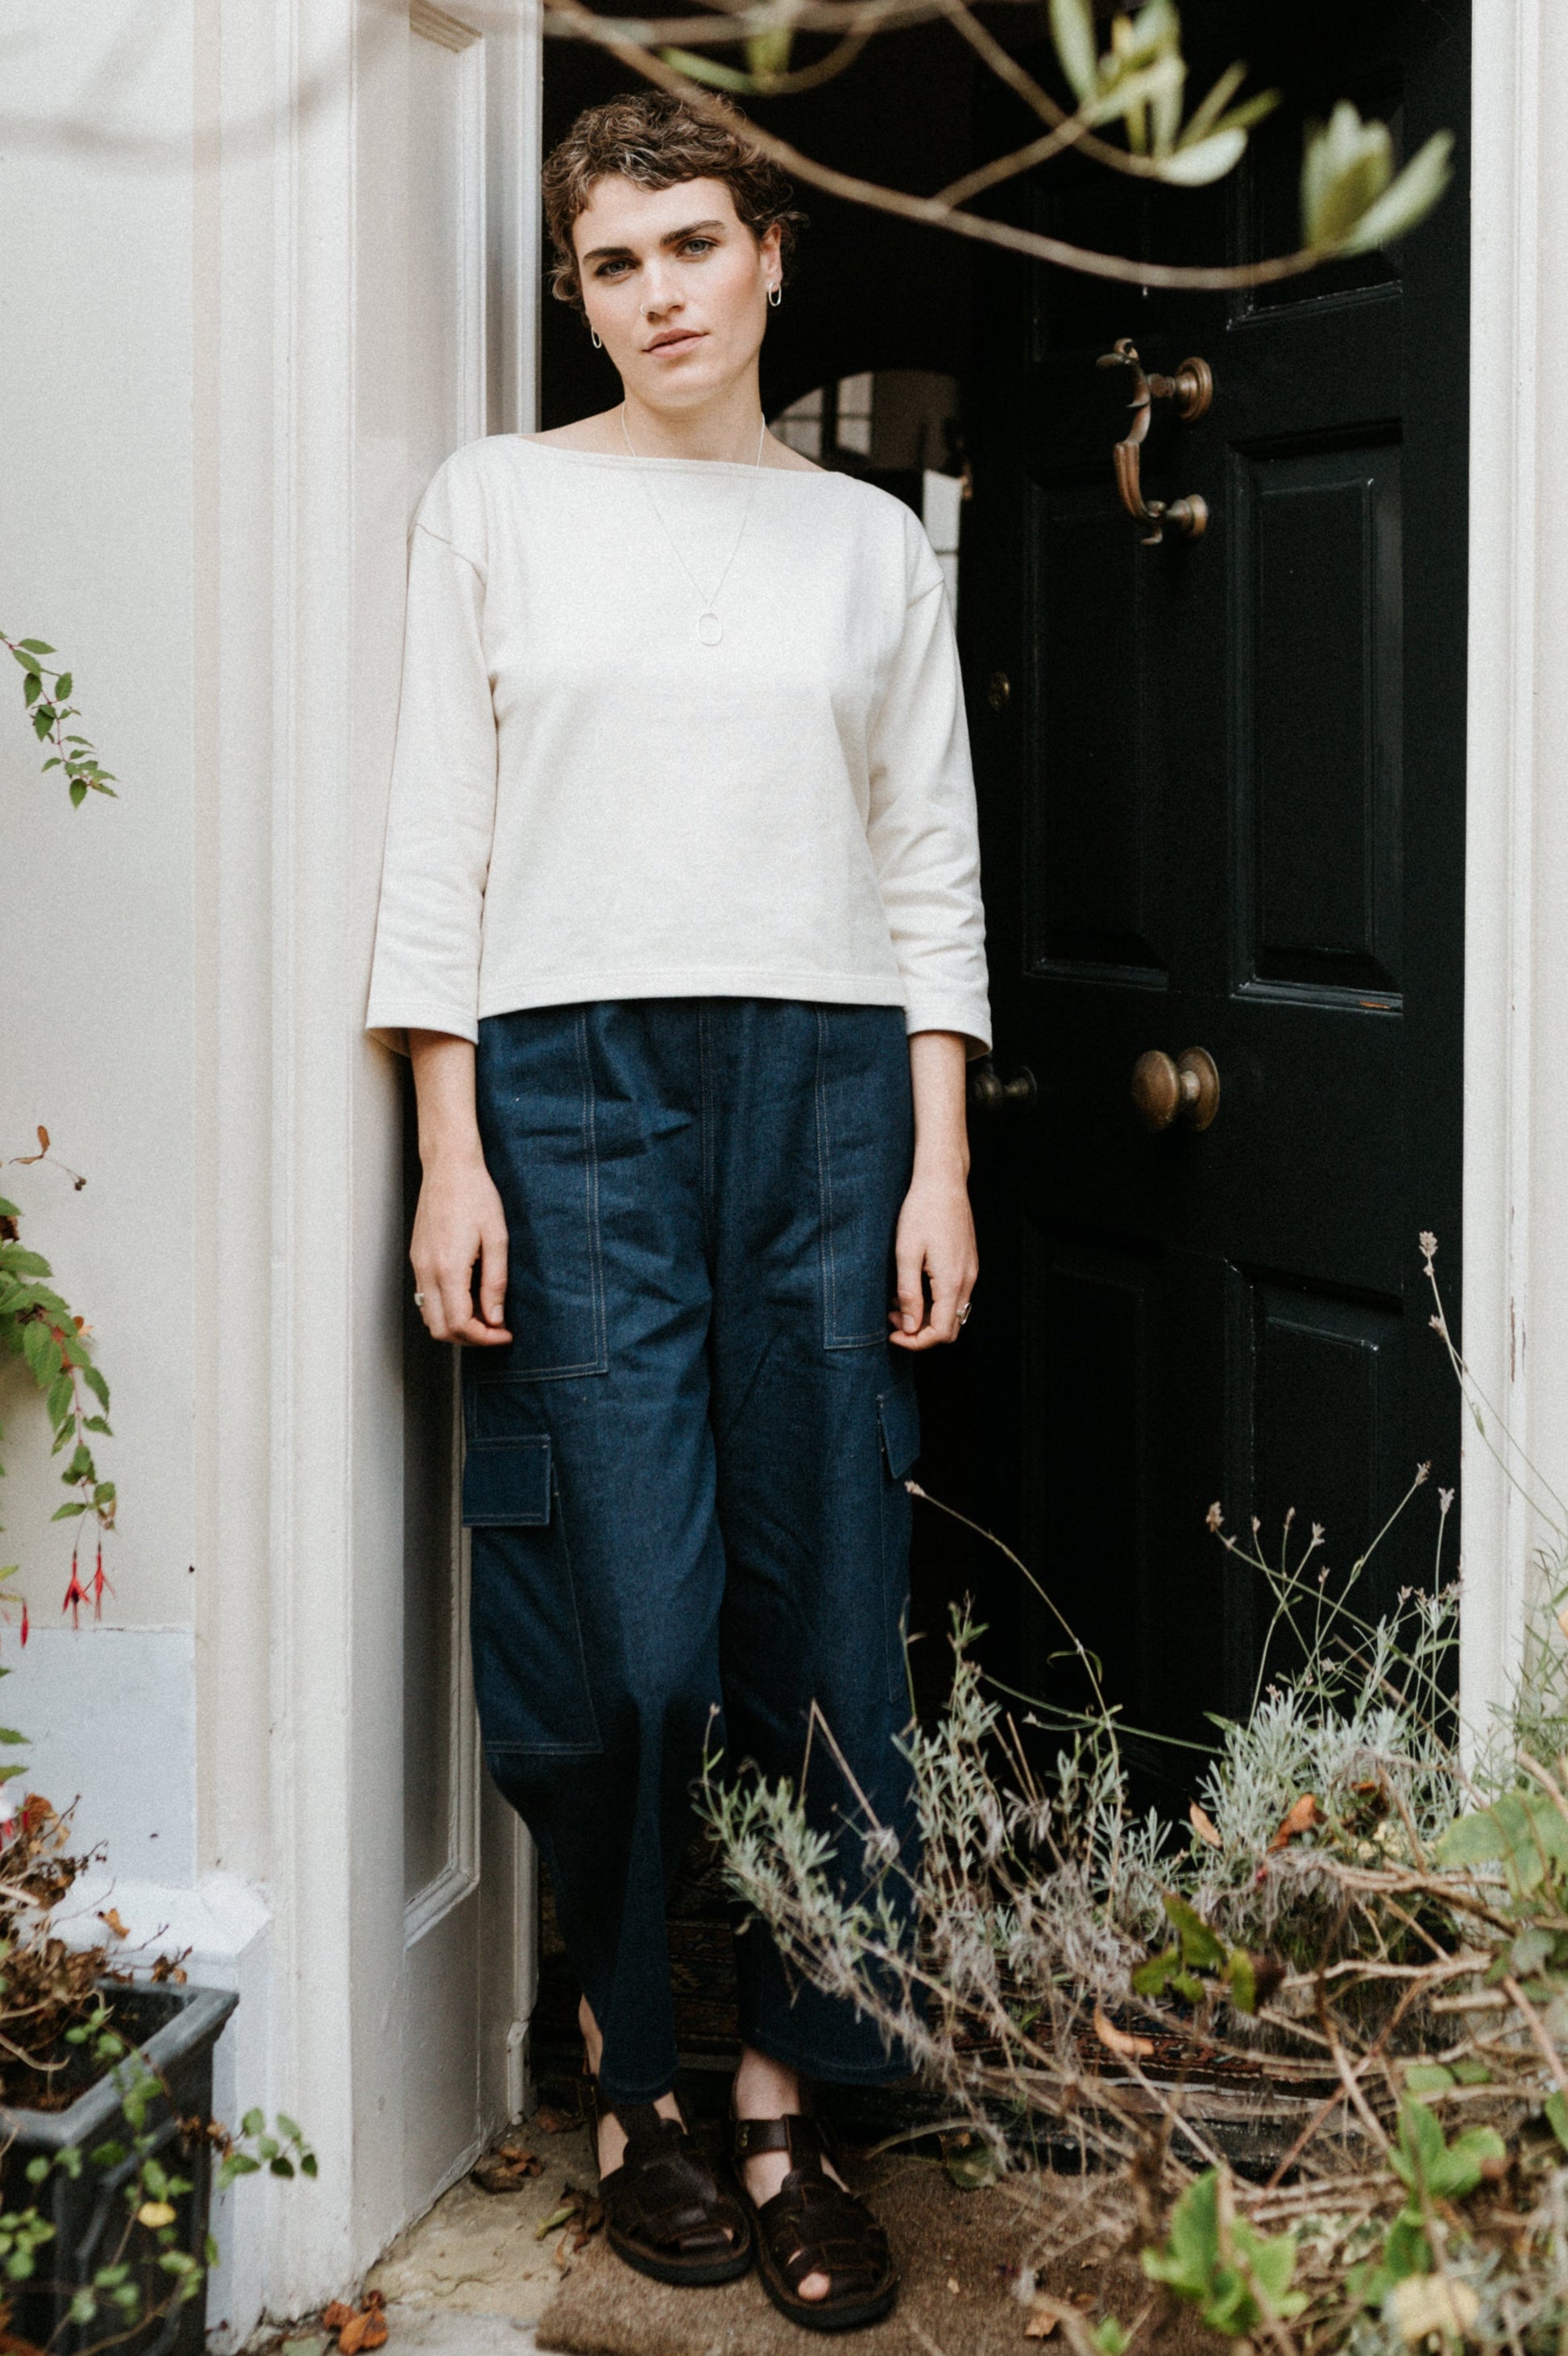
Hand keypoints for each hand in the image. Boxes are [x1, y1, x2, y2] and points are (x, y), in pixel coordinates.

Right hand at [411, 1150, 511, 1344]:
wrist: (449, 1167)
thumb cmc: (476, 1195)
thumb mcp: (497, 1238)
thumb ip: (495, 1283)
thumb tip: (496, 1318)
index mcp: (448, 1268)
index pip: (459, 1324)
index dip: (484, 1338)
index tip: (505, 1333)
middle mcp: (427, 1270)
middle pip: (439, 1329)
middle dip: (469, 1339)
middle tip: (495, 1329)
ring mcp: (417, 1265)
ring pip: (429, 1317)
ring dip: (455, 1325)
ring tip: (484, 1314)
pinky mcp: (416, 1258)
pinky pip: (425, 1297)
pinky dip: (445, 1308)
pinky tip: (468, 1296)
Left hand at [888, 1166, 976, 1349]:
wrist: (944, 1182)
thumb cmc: (922, 1211)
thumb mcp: (906, 1253)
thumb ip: (909, 1293)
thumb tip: (909, 1326)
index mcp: (952, 1281)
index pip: (940, 1332)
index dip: (915, 1341)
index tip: (892, 1334)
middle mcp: (967, 1280)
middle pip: (950, 1328)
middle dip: (921, 1332)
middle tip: (893, 1318)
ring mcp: (971, 1272)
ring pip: (953, 1312)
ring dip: (927, 1316)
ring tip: (898, 1300)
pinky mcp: (968, 1263)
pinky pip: (955, 1295)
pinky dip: (934, 1301)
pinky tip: (913, 1284)